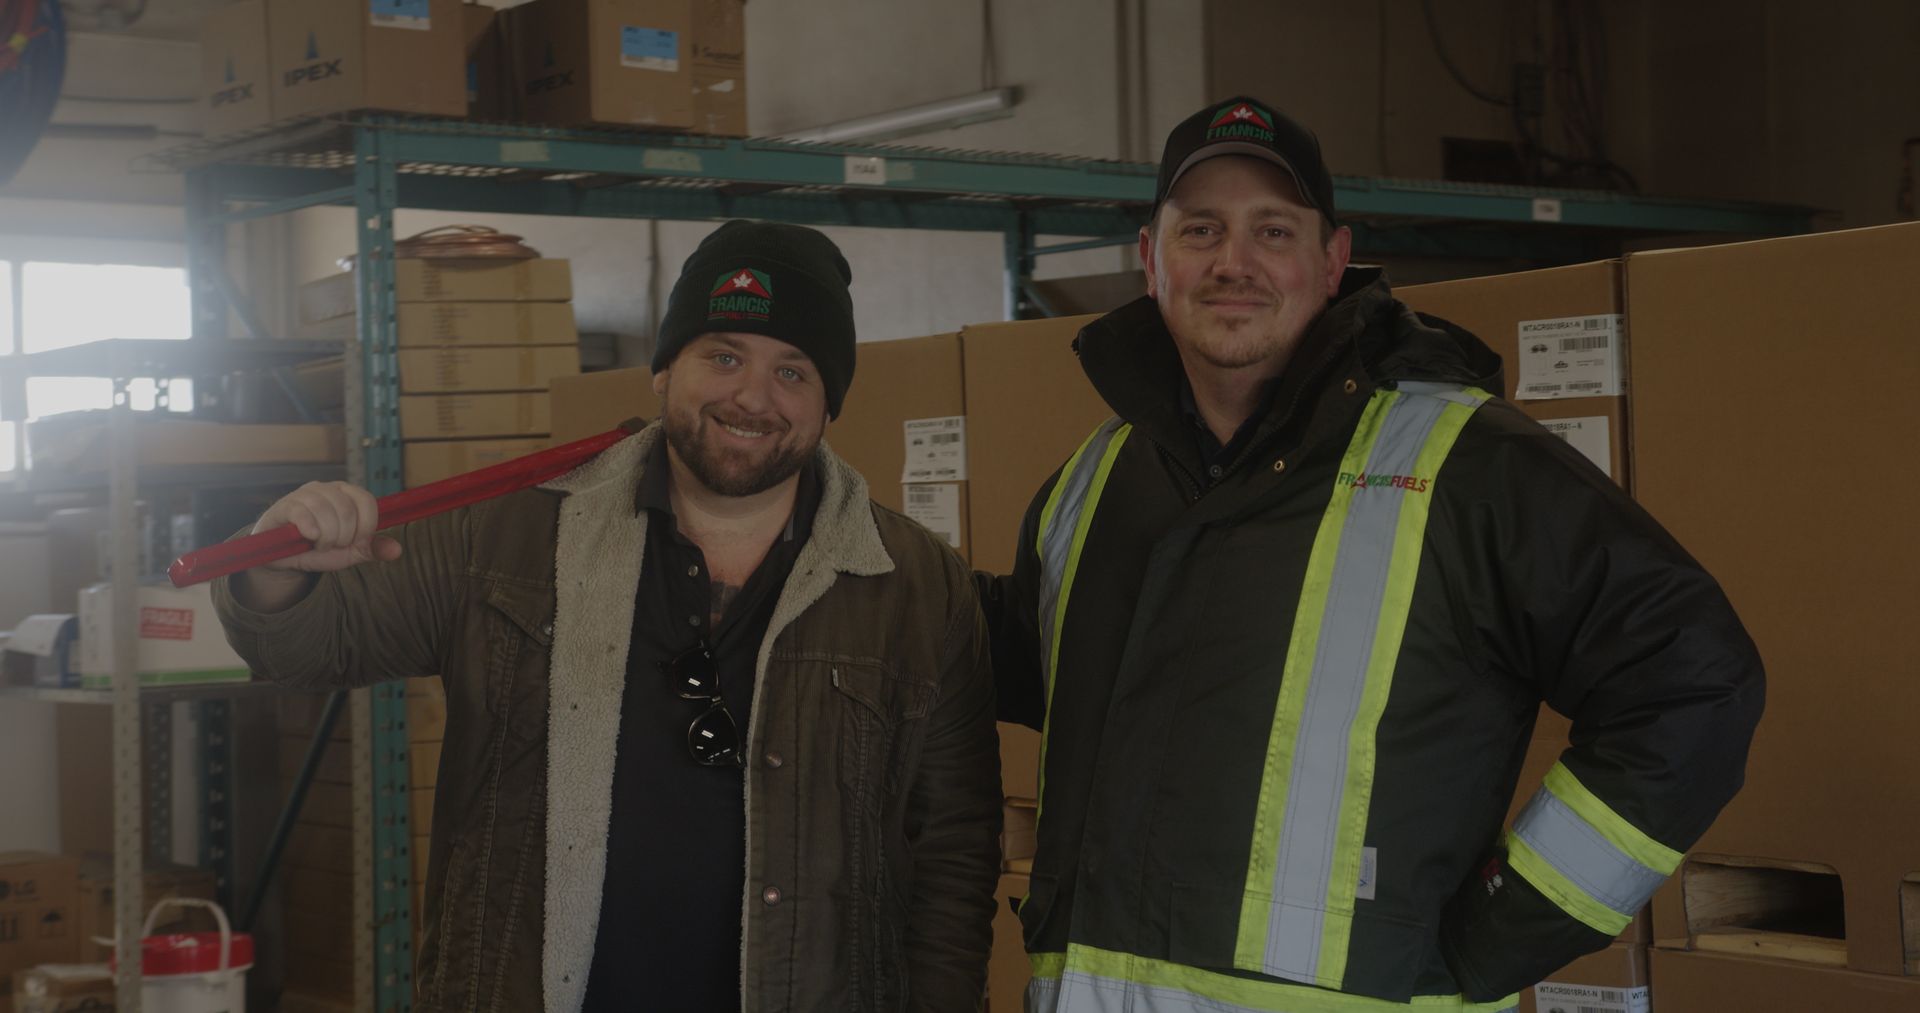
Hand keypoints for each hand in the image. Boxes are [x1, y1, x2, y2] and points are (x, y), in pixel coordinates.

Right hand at [254, 480, 402, 572]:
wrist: (286, 558)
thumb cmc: (320, 547)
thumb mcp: (351, 551)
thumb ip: (373, 548)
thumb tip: (397, 550)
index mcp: (347, 494)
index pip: (367, 501)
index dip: (366, 527)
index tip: (355, 541)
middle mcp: (327, 488)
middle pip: (347, 510)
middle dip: (343, 536)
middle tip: (333, 544)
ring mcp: (304, 495)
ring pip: (325, 511)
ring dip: (326, 537)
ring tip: (319, 544)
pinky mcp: (284, 506)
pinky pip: (301, 513)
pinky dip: (309, 530)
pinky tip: (308, 538)